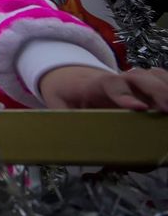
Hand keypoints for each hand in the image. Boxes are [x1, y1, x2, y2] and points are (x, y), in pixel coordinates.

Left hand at [40, 66, 167, 111]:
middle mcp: (119, 80)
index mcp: (95, 85)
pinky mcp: (147, 86)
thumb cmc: (69, 97)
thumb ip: (61, 119)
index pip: (110, 84)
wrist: (75, 82)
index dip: (124, 95)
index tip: (137, 108)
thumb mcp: (58, 106)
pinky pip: (163, 81)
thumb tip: (60, 139)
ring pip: (155, 77)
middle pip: (139, 78)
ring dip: (166, 90)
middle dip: (156, 91)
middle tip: (167, 109)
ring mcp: (135, 81)